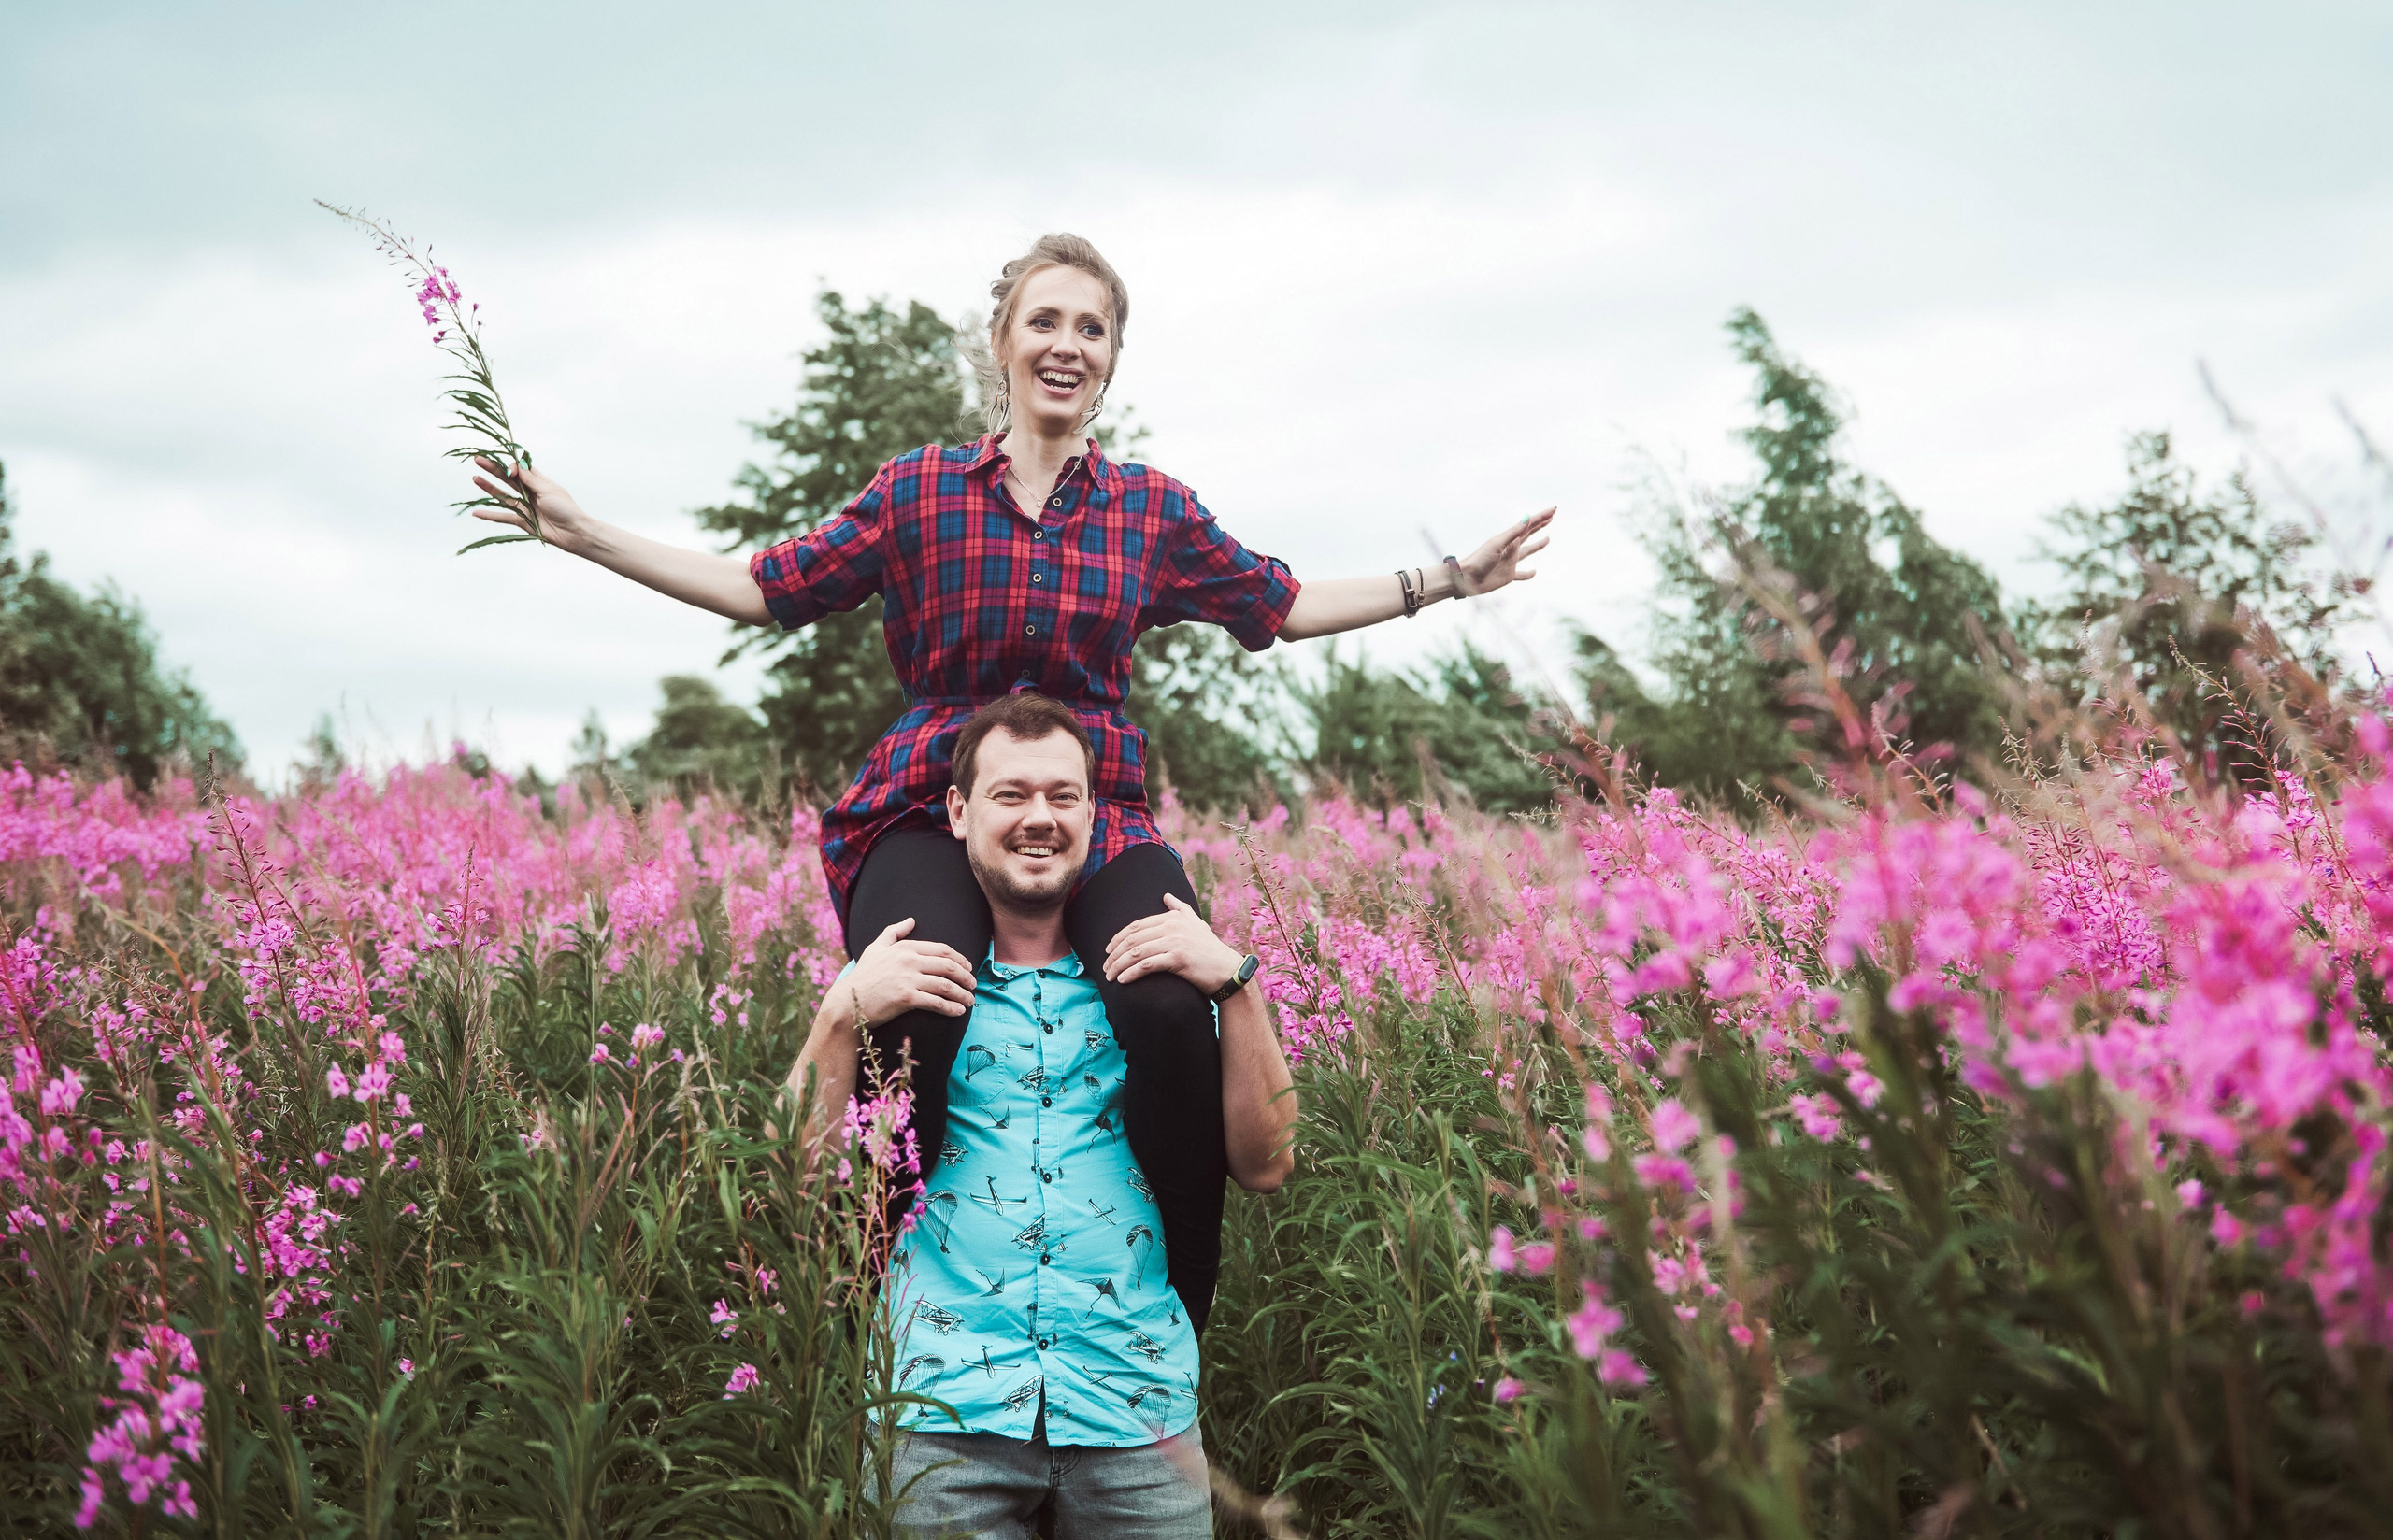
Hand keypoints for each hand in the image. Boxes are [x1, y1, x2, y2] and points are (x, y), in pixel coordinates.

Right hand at [469, 457, 597, 554]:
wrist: (573, 532)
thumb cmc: (565, 508)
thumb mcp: (548, 490)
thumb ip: (530, 479)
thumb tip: (515, 465)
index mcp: (539, 482)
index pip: (520, 468)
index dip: (511, 466)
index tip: (509, 471)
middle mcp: (530, 492)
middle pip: (507, 479)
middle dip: (493, 469)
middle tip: (477, 460)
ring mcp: (524, 507)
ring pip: (502, 495)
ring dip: (488, 487)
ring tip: (475, 478)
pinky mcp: (522, 521)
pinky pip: (502, 517)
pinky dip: (489, 515)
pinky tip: (475, 512)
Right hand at [849, 917, 976, 1023]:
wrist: (848, 1002)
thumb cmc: (863, 976)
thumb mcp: (876, 948)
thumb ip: (894, 932)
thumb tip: (911, 920)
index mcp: (905, 948)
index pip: (942, 950)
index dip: (960, 959)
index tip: (968, 967)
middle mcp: (909, 961)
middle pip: (948, 966)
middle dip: (966, 976)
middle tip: (974, 985)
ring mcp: (908, 979)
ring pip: (946, 985)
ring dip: (963, 994)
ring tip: (970, 1001)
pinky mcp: (906, 998)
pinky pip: (936, 1002)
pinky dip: (951, 1008)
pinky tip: (959, 1012)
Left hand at [1103, 893, 1246, 994]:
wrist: (1226, 970)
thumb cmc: (1209, 948)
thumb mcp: (1195, 923)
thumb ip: (1179, 908)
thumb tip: (1165, 896)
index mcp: (1172, 917)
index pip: (1136, 926)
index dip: (1118, 938)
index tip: (1107, 951)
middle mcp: (1172, 926)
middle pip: (1133, 939)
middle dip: (1114, 954)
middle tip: (1105, 967)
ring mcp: (1175, 942)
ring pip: (1137, 953)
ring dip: (1119, 966)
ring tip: (1110, 976)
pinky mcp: (1178, 958)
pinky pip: (1147, 965)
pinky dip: (1131, 973)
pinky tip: (1123, 980)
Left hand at [1454, 507, 1554, 596]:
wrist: (1467, 578)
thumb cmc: (1479, 559)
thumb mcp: (1497, 544)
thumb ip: (1513, 533)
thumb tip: (1527, 517)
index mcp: (1509, 539)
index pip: (1529, 525)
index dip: (1541, 517)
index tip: (1553, 510)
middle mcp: (1511, 548)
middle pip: (1529, 534)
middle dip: (1540, 525)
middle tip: (1551, 516)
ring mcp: (1510, 561)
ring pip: (1528, 551)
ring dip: (1538, 545)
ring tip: (1547, 539)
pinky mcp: (1508, 575)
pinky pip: (1522, 574)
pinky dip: (1528, 574)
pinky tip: (1534, 572)